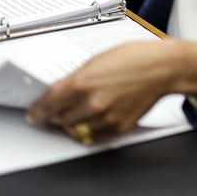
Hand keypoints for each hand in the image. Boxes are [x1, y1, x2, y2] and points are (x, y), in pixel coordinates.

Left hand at [27, 39, 196, 141]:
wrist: (162, 68)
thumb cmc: (134, 58)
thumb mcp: (96, 60)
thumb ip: (74, 78)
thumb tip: (56, 90)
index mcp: (83, 83)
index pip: (49, 105)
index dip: (38, 112)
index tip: (34, 115)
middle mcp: (93, 103)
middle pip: (60, 120)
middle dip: (53, 118)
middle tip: (51, 114)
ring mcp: (107, 118)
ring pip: (76, 132)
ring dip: (69, 126)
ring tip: (69, 118)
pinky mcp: (120, 127)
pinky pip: (95, 138)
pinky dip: (87, 133)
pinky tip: (87, 123)